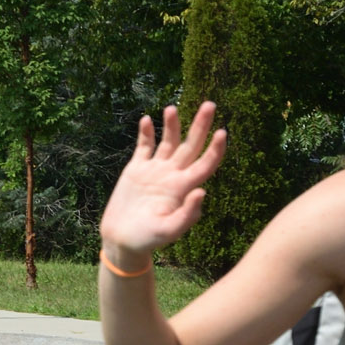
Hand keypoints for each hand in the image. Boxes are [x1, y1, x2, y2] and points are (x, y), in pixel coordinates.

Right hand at [99, 102, 226, 265]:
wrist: (122, 240)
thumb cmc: (147, 240)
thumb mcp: (168, 232)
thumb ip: (186, 215)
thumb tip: (202, 192)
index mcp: (182, 188)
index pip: (204, 163)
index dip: (215, 148)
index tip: (222, 131)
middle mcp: (172, 175)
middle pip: (191, 145)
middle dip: (201, 125)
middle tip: (210, 104)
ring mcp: (155, 171)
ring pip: (168, 141)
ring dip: (172, 125)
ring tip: (172, 108)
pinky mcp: (136, 170)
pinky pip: (144, 147)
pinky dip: (145, 133)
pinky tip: (146, 120)